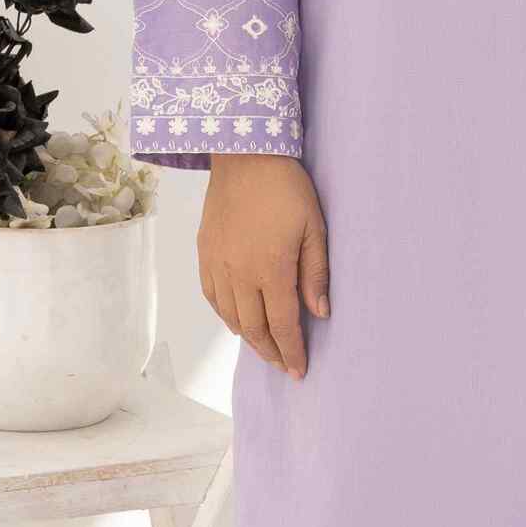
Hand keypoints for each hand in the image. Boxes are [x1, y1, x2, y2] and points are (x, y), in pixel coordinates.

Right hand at [200, 152, 329, 377]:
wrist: (245, 156)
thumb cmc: (286, 188)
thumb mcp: (313, 228)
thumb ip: (315, 273)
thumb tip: (320, 313)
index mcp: (270, 269)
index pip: (282, 324)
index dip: (291, 351)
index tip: (299, 370)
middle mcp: (239, 273)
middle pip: (254, 328)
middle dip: (271, 351)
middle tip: (284, 365)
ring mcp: (217, 264)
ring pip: (231, 316)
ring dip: (248, 338)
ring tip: (265, 347)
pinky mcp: (205, 253)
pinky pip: (212, 296)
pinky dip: (226, 315)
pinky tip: (237, 320)